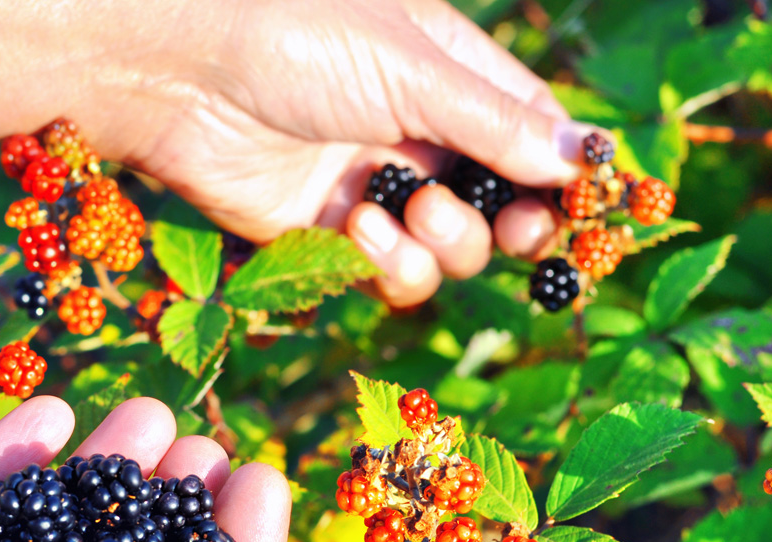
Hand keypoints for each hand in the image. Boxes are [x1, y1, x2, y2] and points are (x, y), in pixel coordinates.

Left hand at [75, 0, 592, 305]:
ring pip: (454, 250)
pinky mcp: (330, 233)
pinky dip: (393, 264)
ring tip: (410, 206)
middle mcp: (420, 133)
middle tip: (521, 233)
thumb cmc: (295, 37)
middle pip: (506, 204)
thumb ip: (496, 123)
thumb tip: (582, 161)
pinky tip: (363, 229)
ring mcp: (377, 186)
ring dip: (450, 243)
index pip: (535, 130)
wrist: (179, 72)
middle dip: (518, 226)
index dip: (566, 175)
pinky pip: (393, 274)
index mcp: (450, 73)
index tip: (592, 210)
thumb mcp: (411, 68)